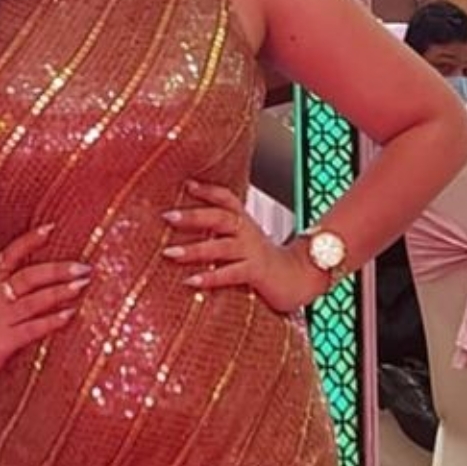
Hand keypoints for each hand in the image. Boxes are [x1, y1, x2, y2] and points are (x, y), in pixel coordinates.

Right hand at [0, 225, 92, 392]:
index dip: (29, 241)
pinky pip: (31, 328)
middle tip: (84, 267)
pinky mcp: (4, 342)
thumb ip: (9, 286)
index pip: (10, 255)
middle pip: (28, 277)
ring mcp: (0, 319)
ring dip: (59, 292)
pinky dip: (51, 321)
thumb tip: (43, 277)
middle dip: (57, 270)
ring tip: (82, 285)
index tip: (51, 228)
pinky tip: (69, 315)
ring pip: (32, 301)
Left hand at [162, 179, 323, 312]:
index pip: (226, 199)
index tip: (186, 184)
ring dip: (194, 249)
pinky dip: (210, 277)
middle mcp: (248, 233)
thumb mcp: (243, 242)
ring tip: (169, 253)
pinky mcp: (257, 273)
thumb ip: (221, 234)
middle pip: (220, 217)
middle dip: (193, 215)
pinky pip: (231, 274)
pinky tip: (191, 281)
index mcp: (244, 222)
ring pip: (221, 246)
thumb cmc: (264, 262)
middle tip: (167, 216)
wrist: (299, 278)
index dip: (208, 190)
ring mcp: (253, 252)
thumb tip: (187, 230)